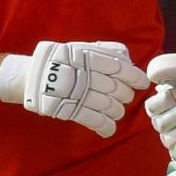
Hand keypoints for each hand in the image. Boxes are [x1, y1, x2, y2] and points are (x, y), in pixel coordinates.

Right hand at [0, 41, 148, 137]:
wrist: (33, 76)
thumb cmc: (61, 60)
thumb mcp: (83, 47)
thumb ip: (107, 50)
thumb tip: (128, 59)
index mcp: (92, 58)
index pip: (122, 69)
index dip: (136, 77)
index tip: (142, 83)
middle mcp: (89, 76)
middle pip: (120, 90)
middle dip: (125, 95)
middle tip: (122, 95)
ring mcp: (81, 95)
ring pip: (112, 107)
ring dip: (116, 111)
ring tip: (113, 109)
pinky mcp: (73, 111)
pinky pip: (97, 121)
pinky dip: (107, 127)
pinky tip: (109, 128)